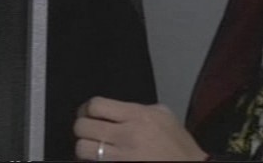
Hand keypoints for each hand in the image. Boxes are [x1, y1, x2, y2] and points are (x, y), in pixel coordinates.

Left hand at [73, 96, 208, 160]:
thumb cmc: (179, 146)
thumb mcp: (164, 115)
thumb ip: (140, 108)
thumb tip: (118, 108)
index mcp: (138, 115)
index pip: (96, 105)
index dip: (87, 109)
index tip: (89, 113)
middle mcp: (127, 135)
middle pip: (83, 126)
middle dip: (82, 128)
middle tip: (88, 130)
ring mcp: (122, 157)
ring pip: (83, 149)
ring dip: (85, 148)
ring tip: (93, 148)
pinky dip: (94, 162)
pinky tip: (103, 159)